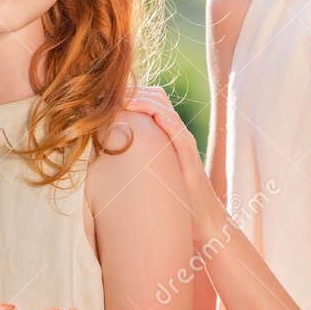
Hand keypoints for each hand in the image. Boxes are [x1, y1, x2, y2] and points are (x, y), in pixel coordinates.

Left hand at [122, 85, 222, 240]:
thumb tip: (107, 160)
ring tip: (119, 99)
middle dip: (132, 90)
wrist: (204, 219)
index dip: (130, 94)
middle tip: (108, 93)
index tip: (106, 96)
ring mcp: (183, 140)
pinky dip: (157, 113)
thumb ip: (137, 163)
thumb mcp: (153, 175)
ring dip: (140, 97)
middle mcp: (177, 133)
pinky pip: (173, 125)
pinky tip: (141, 111)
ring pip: (163, 105)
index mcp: (167, 135)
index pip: (151, 102)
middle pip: (157, 96)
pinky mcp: (188, 151)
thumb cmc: (177, 201)